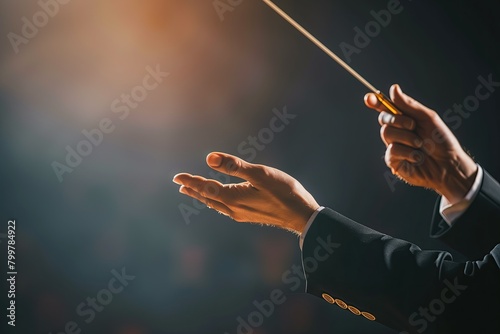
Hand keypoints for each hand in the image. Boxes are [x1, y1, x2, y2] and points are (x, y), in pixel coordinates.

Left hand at [173, 153, 319, 233]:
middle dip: (193, 189)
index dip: (191, 181)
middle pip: (208, 198)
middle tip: (179, 184)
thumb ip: (235, 166)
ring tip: (193, 192)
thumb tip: (209, 158)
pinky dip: (215, 201)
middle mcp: (233, 209)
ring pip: (215, 204)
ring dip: (203, 196)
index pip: (205, 188)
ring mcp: (241, 214)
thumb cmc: (284, 192)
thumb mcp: (260, 174)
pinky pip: (224, 208)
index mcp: (233, 198)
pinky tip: (219, 200)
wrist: (301, 216)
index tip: (177, 177)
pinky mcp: (249, 215)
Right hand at [365, 84, 477, 202]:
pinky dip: (407, 152)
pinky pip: (391, 151)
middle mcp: (397, 132)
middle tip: (412, 125)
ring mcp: (394, 146)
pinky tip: (417, 157)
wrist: (449, 164)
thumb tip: (393, 89)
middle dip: (398, 120)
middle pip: (383, 119)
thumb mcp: (427, 118)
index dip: (375, 102)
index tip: (369, 98)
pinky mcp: (393, 162)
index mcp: (404, 119)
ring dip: (407, 137)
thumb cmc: (441, 141)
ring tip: (420, 144)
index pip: (385, 108)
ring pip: (387, 134)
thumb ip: (409, 105)